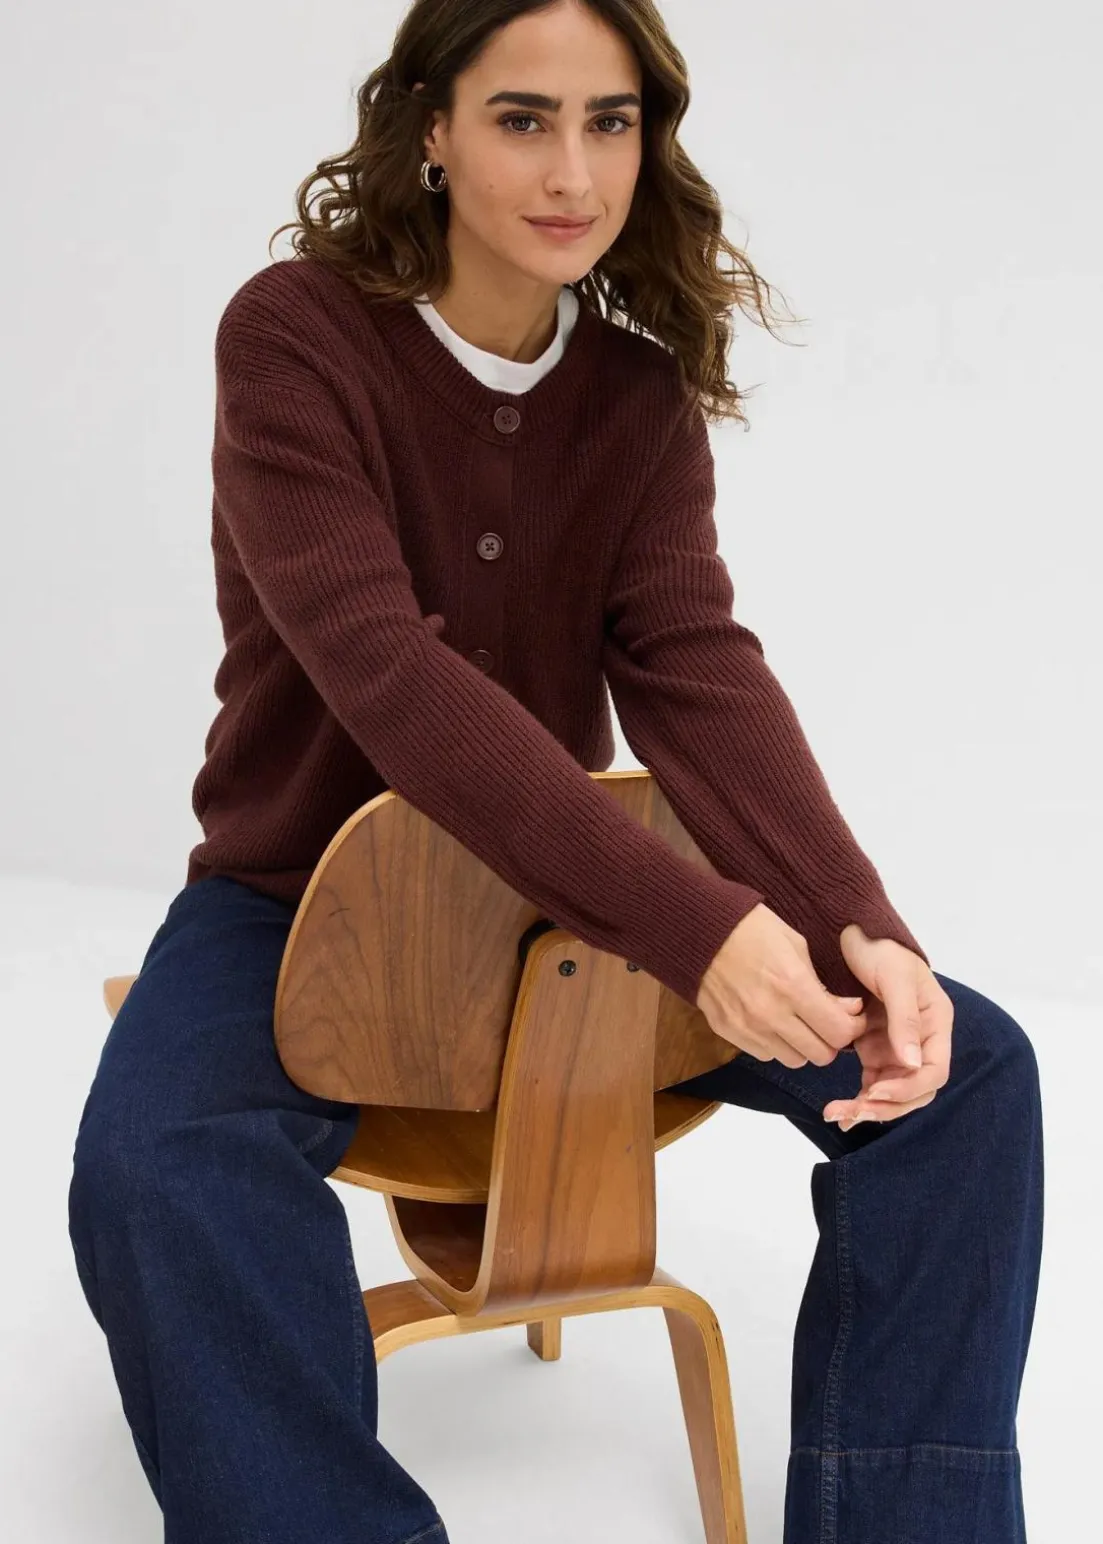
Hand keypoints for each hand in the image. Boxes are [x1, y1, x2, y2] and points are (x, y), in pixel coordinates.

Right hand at [696, 902, 867, 1066]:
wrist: (699, 930)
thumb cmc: (752, 928)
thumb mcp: (796, 945)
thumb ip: (823, 984)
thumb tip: (847, 1010)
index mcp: (792, 986)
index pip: (838, 1033)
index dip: (852, 1028)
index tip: (851, 1017)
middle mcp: (771, 1014)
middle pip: (820, 1055)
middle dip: (830, 1040)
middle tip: (827, 1022)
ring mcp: (747, 1028)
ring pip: (793, 1060)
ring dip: (802, 1046)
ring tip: (798, 1023)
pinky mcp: (727, 1032)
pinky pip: (765, 1055)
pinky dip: (775, 1045)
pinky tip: (772, 1022)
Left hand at [822, 925, 953, 1130]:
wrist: (852, 932)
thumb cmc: (881, 948)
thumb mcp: (896, 978)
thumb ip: (905, 1020)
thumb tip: (913, 1063)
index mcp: (936, 1024)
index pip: (933, 1072)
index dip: (908, 1088)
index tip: (875, 1090)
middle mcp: (920, 1041)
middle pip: (914, 1090)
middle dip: (886, 1106)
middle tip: (851, 1113)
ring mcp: (897, 1047)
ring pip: (891, 1092)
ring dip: (869, 1108)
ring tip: (837, 1114)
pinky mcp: (874, 1048)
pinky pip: (872, 1082)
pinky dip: (858, 1098)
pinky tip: (839, 1110)